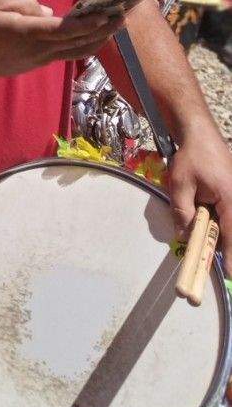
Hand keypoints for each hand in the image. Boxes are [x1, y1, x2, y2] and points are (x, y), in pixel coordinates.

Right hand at [0, 0, 124, 80]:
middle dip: (104, 29)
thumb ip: (23, 1)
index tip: (106, 14)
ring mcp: (44, 58)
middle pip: (79, 41)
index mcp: (28, 32)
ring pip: (79, 51)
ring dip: (101, 39)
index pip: (64, 29)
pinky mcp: (43, 61)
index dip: (87, 23)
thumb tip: (47, 10)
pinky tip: (98, 35)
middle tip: (124, 14)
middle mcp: (41, 48)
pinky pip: (71, 53)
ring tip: (117, 25)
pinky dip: (88, 44)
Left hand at [167, 122, 231, 258]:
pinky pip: (228, 213)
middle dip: (222, 244)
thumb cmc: (191, 156)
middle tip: (213, 258)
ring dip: (218, 230)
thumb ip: (182, 211)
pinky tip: (206, 217)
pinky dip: (219, 219)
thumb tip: (185, 235)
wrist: (199, 132)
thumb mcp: (180, 184)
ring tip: (205, 235)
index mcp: (231, 199)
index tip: (228, 274)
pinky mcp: (231, 192)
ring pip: (229, 222)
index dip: (230, 255)